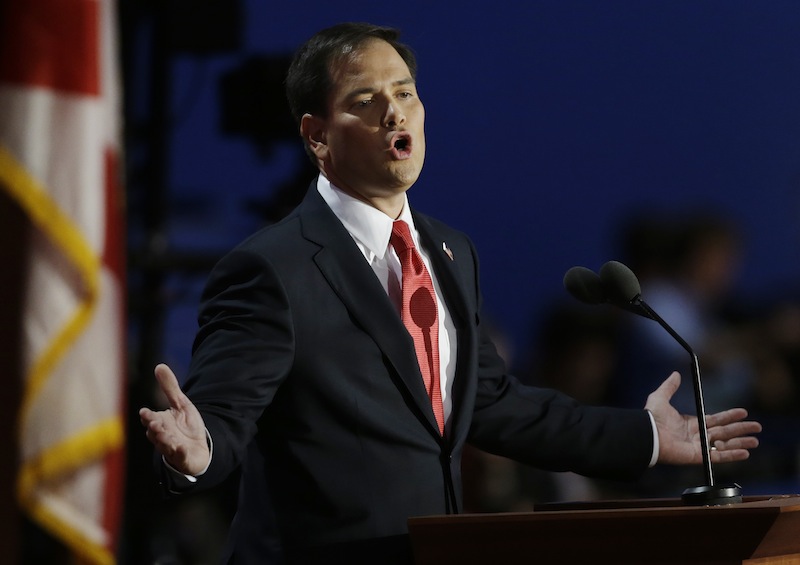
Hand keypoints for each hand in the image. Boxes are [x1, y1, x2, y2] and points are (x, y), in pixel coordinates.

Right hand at [139, 363, 209, 475]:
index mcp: (160, 422)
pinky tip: (181, 448)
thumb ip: (170, 387)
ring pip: (164, 445)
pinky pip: (180, 456)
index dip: (147, 416)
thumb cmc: (184, 426)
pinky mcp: (182, 457)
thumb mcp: (181, 404)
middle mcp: (162, 436)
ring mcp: (171, 447)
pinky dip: (179, 453)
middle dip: (154, 428)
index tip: (145, 412)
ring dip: (163, 440)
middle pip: (154, 432)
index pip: (150, 419)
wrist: (197, 448)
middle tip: (155, 424)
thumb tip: (159, 365)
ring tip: (165, 435)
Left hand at [644, 371, 761, 464]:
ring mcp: (698, 447)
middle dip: (741, 429)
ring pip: (724, 444)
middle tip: (757, 427)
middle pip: (724, 432)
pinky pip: (718, 457)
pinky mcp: (698, 457)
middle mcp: (696, 435)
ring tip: (755, 441)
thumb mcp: (660, 398)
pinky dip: (732, 455)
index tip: (743, 412)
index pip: (715, 420)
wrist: (647, 435)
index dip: (729, 416)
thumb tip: (675, 374)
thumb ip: (669, 386)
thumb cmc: (651, 418)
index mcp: (691, 423)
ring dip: (740, 442)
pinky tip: (745, 453)